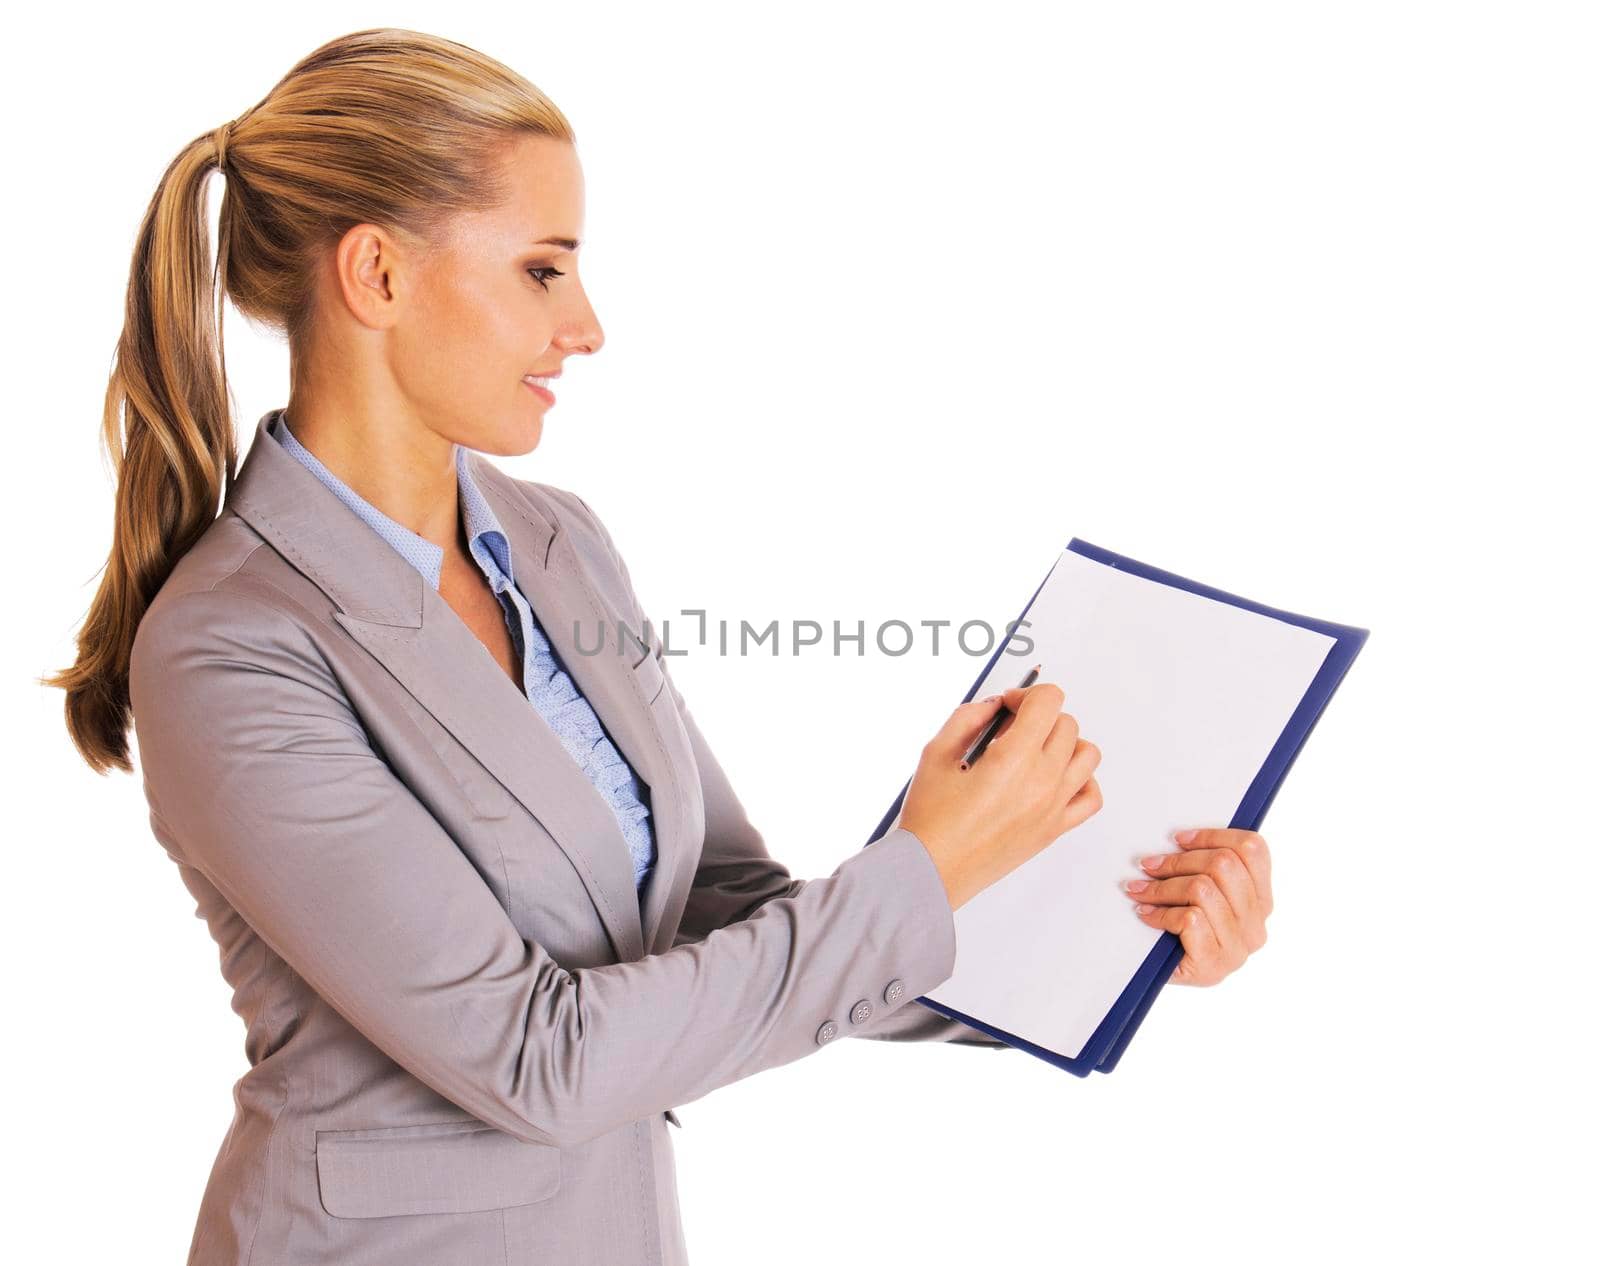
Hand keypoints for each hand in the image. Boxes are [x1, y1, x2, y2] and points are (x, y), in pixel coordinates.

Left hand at [1123, 828, 1272, 986]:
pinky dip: (1161, 912)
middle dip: (1178, 861)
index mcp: (1261, 900)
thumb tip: (1182, 835)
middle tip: (1148, 865)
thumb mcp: (1203, 895)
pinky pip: (1190, 919)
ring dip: (1162, 887)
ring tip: (1140, 890)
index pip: (1253, 849)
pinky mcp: (1213, 965)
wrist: (1160, 977)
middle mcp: (1256, 925)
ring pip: (1203, 889)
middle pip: (1224, 865)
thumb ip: (1209, 868)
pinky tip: (1147, 915)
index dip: (1213, 836)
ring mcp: (1238, 948)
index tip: (1178, 839)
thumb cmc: (1180, 932)